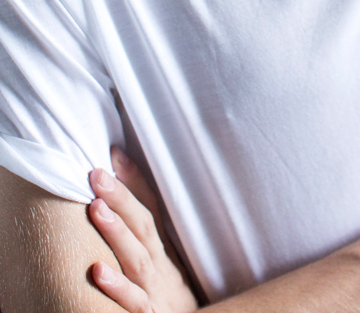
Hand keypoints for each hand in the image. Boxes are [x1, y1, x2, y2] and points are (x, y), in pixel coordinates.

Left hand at [88, 146, 198, 311]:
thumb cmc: (170, 304)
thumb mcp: (163, 271)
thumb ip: (146, 243)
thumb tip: (119, 207)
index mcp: (165, 254)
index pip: (152, 210)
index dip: (134, 182)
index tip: (114, 153)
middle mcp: (162, 268)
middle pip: (145, 227)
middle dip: (122, 197)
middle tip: (97, 173)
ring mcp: (157, 292)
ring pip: (138, 259)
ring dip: (118, 232)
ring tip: (96, 207)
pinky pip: (134, 302)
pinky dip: (118, 287)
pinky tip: (97, 272)